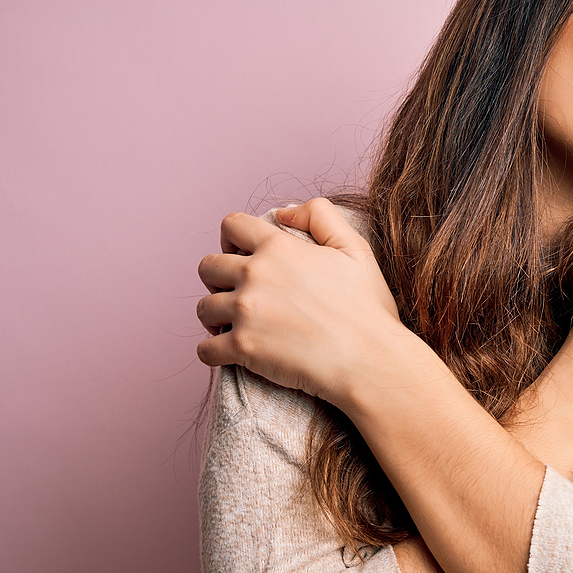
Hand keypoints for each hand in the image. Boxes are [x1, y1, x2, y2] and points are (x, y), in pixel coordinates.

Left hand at [195, 198, 406, 401]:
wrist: (368, 360)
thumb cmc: (367, 310)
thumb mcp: (355, 249)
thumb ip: (321, 215)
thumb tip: (283, 213)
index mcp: (279, 248)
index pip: (232, 225)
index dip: (231, 239)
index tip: (239, 256)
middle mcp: (255, 275)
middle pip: (208, 267)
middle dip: (217, 280)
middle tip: (236, 295)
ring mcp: (245, 312)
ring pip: (203, 308)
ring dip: (214, 317)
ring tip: (233, 326)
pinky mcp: (241, 348)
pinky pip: (205, 349)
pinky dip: (213, 352)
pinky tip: (229, 354)